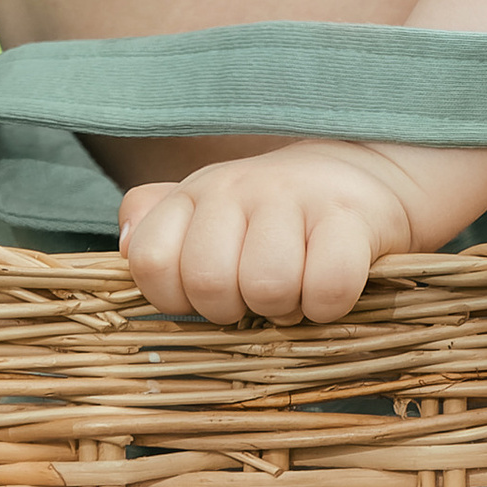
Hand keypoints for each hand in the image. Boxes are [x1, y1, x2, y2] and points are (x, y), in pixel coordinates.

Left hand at [117, 140, 428, 325]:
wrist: (362, 176)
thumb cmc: (271, 216)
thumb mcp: (205, 213)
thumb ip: (153, 227)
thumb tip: (124, 244)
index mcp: (193, 194)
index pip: (150, 260)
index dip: (175, 297)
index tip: (208, 291)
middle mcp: (236, 188)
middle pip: (209, 283)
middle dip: (234, 310)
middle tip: (257, 296)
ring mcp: (293, 197)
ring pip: (267, 287)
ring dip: (284, 309)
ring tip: (295, 289)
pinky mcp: (350, 216)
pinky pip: (327, 288)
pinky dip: (328, 306)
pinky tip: (330, 288)